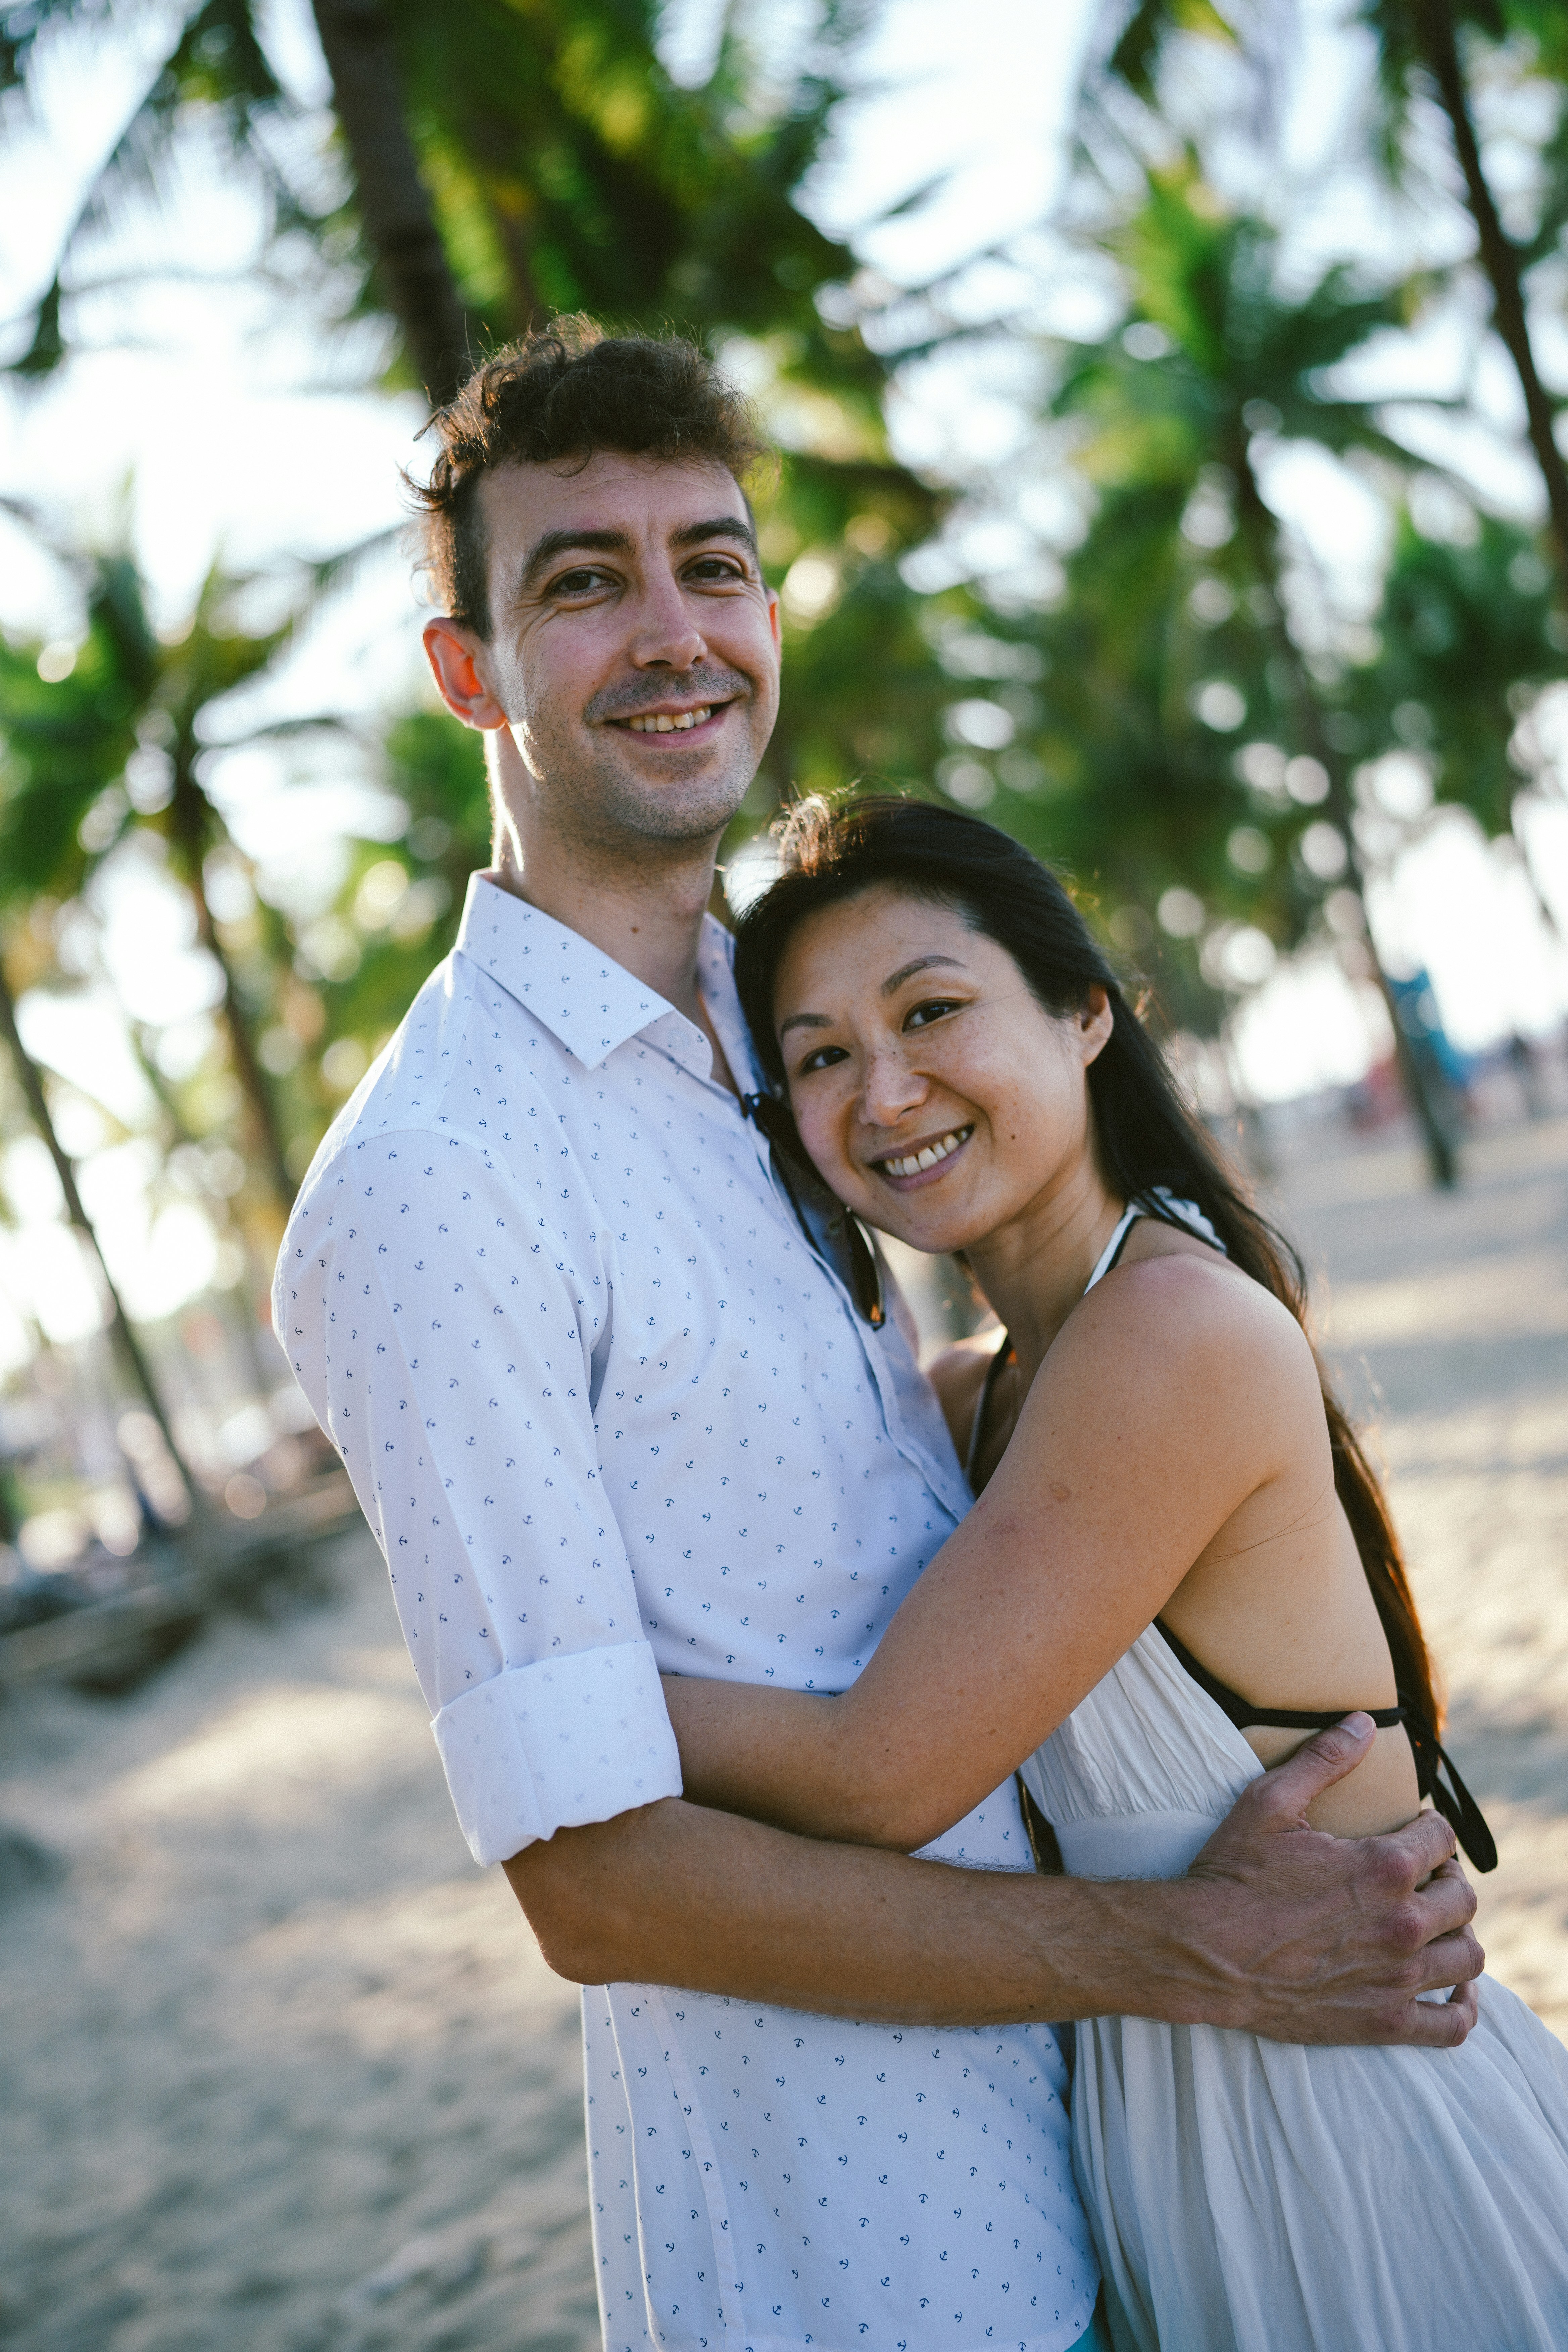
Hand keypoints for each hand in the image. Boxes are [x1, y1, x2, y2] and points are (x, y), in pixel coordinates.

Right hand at [1175, 1714, 1482, 2046]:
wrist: (1204, 1952)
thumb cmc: (1234, 1874)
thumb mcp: (1271, 1802)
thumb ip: (1324, 1758)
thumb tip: (1364, 1721)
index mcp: (1385, 1866)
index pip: (1441, 1837)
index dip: (1428, 1826)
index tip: (1411, 1829)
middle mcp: (1404, 1923)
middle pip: (1463, 1896)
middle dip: (1447, 1877)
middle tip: (1422, 1874)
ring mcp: (1399, 1977)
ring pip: (1468, 1956)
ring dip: (1459, 1934)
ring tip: (1435, 1923)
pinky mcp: (1385, 2021)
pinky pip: (1453, 2026)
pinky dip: (1462, 2008)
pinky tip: (1452, 1990)